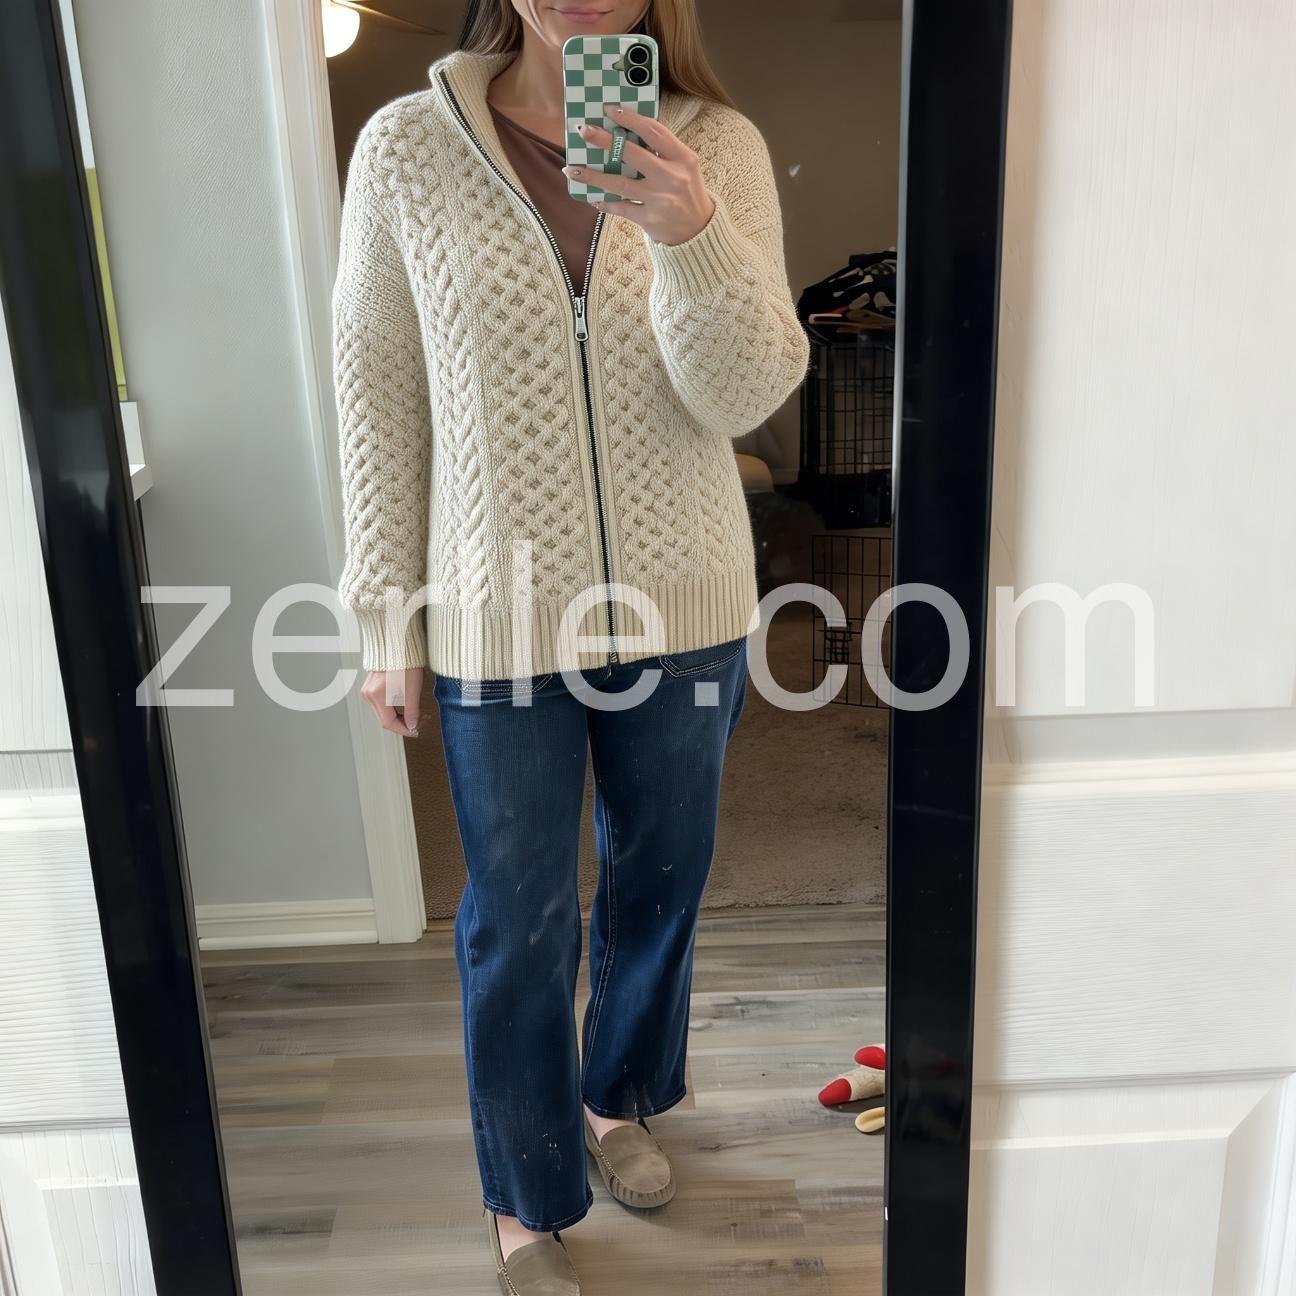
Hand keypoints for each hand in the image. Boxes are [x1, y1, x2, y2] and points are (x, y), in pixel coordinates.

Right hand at [361, 667, 424, 737]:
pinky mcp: (371, 684)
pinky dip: (393, 706)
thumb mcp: (412, 689)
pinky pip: (381, 702)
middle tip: (417, 724)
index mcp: (377, 696)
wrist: (397, 643)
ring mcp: (368, 689)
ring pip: (383, 711)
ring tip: (413, 714)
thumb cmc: (405, 661)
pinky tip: (404, 705)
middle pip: (384, 718)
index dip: (403, 730)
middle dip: (401, 723)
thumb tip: (412, 726)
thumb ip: (412, 711)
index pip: (388, 723)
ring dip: (397, 715)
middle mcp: (368, 694)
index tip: (415, 731)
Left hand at [562, 102, 715, 246]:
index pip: (654, 131)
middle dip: (604, 140)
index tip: (610, 110)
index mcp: (683, 158)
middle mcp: (672, 177)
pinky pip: (621, 208)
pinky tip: (592, 197)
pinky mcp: (650, 219)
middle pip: (633, 154)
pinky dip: (605, 203)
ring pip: (620, 183)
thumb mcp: (684, 167)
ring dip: (593, 175)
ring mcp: (660, 199)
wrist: (699, 230)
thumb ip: (661, 151)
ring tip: (572, 169)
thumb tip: (624, 133)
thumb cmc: (686, 192)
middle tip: (583, 130)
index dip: (631, 118)